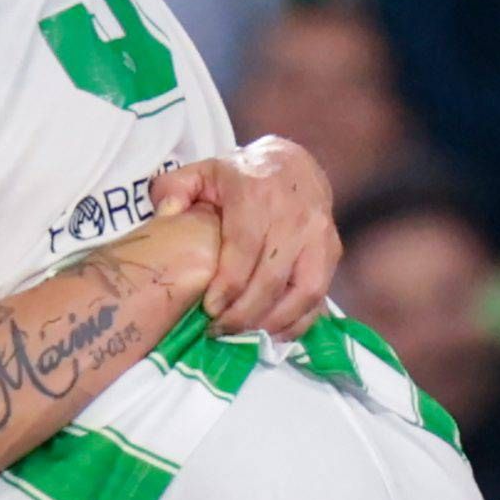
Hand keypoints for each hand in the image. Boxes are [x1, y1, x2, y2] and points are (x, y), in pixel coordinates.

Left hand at [152, 136, 339, 338]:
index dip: (228, 287)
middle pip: (273, 279)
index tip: (209, 310)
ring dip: (274, 322)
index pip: (245, 250)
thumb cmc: (239, 177)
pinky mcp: (332, 251)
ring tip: (246, 336)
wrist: (292, 164)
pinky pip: (321, 295)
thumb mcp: (202, 171)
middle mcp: (294, 216)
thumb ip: (173, 188)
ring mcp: (319, 235)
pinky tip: (273, 333)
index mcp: (258, 195)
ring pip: (304, 291)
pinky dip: (299, 321)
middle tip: (220, 331)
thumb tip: (166, 214)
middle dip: (245, 313)